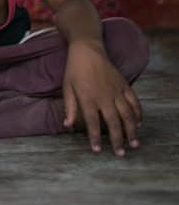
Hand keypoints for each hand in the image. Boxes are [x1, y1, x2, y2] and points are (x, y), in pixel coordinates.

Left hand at [62, 41, 142, 155]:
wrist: (88, 50)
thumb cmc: (74, 70)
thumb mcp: (66, 88)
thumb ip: (69, 107)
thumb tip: (67, 125)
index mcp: (88, 98)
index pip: (92, 122)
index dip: (94, 138)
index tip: (97, 150)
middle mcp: (104, 96)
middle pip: (114, 122)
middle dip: (117, 140)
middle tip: (120, 154)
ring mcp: (117, 91)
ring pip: (128, 115)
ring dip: (131, 131)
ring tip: (134, 144)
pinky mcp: (125, 85)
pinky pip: (135, 102)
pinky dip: (138, 114)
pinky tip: (138, 124)